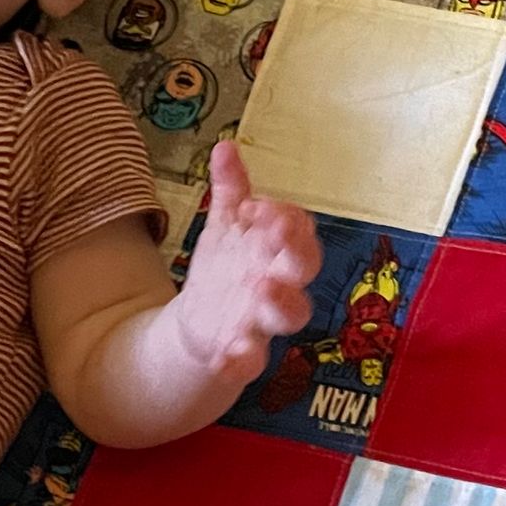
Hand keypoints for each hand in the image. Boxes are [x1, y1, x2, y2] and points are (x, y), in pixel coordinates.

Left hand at [171, 141, 320, 385]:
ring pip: (291, 314)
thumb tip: (226, 147)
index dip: (284, 216)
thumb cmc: (227, 269)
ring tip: (259, 289)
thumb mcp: (226, 226)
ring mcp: (266, 319)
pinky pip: (252, 359)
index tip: (254, 207)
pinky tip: (225, 356)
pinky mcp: (245, 351)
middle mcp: (282, 282)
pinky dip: (241, 358)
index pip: (299, 227)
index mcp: (280, 249)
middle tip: (274, 237)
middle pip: (305, 267)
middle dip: (295, 252)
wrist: (200, 324)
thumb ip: (231, 189)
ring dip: (280, 301)